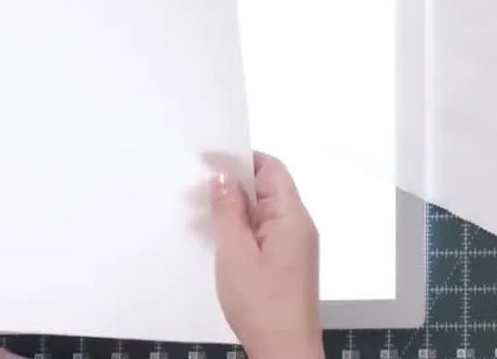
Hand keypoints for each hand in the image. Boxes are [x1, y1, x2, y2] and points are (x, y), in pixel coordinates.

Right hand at [209, 153, 320, 358]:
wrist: (285, 352)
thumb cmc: (262, 304)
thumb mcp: (235, 253)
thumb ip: (228, 210)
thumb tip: (223, 176)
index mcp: (292, 217)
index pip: (271, 168)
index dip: (240, 158)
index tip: (208, 158)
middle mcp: (298, 227)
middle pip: (268, 187)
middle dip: (234, 181)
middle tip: (197, 186)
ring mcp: (294, 246)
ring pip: (263, 211)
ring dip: (236, 206)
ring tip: (202, 211)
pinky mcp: (287, 263)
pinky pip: (264, 231)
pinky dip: (242, 226)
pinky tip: (219, 236)